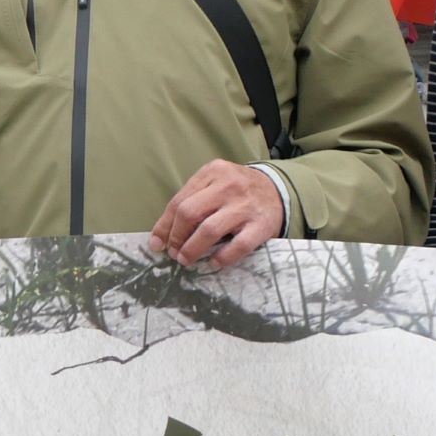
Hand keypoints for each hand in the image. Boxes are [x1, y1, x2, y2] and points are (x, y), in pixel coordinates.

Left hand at [150, 161, 285, 270]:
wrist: (279, 190)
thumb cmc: (238, 191)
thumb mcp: (215, 184)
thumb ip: (192, 201)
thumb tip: (163, 235)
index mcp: (212, 172)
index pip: (179, 201)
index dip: (164, 226)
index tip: (157, 244)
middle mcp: (228, 185)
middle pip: (189, 213)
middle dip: (176, 237)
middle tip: (174, 253)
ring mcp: (245, 206)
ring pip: (209, 230)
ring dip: (192, 249)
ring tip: (186, 260)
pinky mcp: (262, 225)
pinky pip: (238, 246)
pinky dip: (222, 257)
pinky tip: (214, 263)